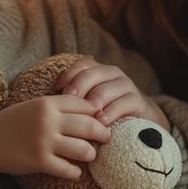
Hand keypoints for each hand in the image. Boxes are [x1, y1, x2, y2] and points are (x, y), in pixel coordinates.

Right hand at [0, 94, 112, 179]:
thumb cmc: (12, 123)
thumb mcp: (33, 106)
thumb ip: (57, 105)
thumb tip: (89, 109)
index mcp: (47, 103)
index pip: (84, 104)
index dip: (97, 112)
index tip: (101, 119)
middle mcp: (48, 121)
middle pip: (90, 126)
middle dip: (103, 133)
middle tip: (107, 137)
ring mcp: (45, 142)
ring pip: (84, 150)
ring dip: (91, 154)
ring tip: (90, 155)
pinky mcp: (40, 162)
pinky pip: (68, 170)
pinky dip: (75, 172)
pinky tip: (76, 172)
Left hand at [54, 58, 170, 129]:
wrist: (138, 122)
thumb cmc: (104, 113)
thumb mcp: (88, 103)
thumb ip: (74, 98)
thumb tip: (48, 101)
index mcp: (98, 71)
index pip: (82, 65)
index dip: (69, 75)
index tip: (57, 89)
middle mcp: (113, 74)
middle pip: (92, 74)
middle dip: (79, 86)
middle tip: (69, 100)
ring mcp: (127, 86)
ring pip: (107, 88)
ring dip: (95, 101)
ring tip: (85, 115)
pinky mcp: (139, 101)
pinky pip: (124, 103)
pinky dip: (112, 113)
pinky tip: (102, 123)